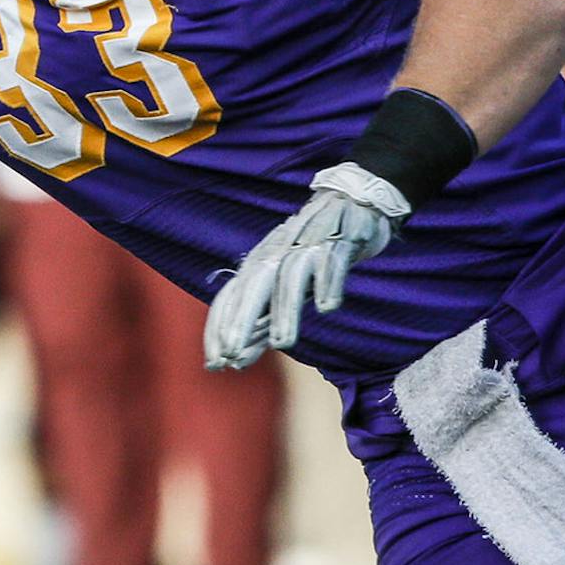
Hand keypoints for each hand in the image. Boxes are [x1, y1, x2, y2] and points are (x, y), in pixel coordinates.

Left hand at [203, 162, 411, 368]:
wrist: (350, 201)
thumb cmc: (310, 253)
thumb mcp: (283, 286)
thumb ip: (261, 319)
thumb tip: (234, 359)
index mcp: (258, 264)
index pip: (230, 296)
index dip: (220, 328)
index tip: (214, 363)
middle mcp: (277, 253)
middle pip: (254, 287)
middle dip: (241, 321)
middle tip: (232, 354)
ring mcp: (307, 245)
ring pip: (291, 277)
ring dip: (285, 310)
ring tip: (281, 343)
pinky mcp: (338, 239)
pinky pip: (331, 262)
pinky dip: (328, 282)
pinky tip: (327, 306)